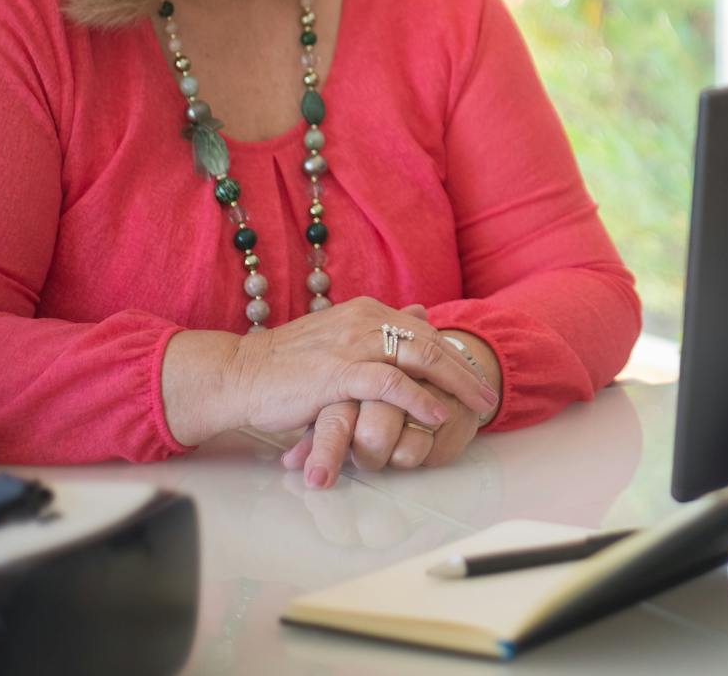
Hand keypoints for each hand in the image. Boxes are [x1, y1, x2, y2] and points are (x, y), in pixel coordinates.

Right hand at [220, 297, 498, 484]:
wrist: (238, 375)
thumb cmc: (287, 366)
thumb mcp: (339, 338)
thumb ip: (379, 328)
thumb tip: (419, 311)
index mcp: (366, 311)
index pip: (424, 329)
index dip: (455, 353)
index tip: (477, 375)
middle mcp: (364, 320)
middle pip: (431, 341)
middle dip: (466, 369)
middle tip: (489, 395)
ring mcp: (352, 344)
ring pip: (420, 357)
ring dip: (456, 384)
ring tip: (478, 406)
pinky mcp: (338, 373)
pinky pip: (390, 383)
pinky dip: (419, 400)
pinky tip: (437, 415)